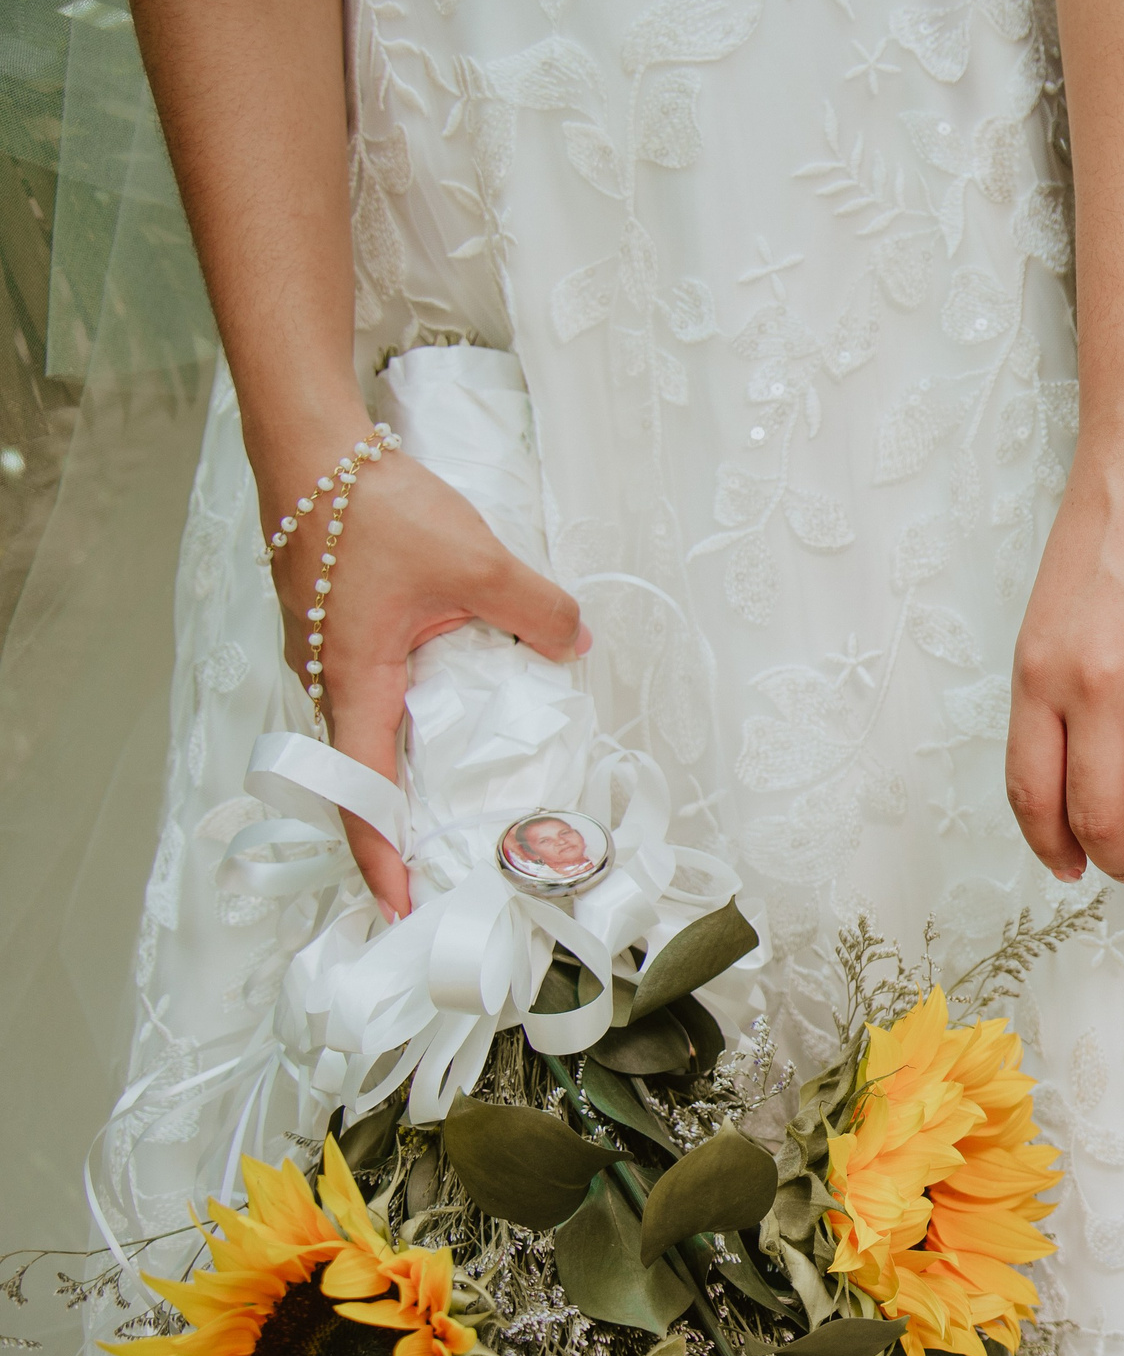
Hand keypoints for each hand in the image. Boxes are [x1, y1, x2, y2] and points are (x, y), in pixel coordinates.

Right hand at [265, 427, 584, 916]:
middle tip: (449, 878)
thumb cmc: (374, 506)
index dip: (385, 860)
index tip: (405, 910)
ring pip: (369, 738)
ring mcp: (329, 658)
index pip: (364, 795)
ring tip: (457, 818)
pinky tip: (454, 725)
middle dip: (402, 835)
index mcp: (354, 683)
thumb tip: (578, 644)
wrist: (313, 446)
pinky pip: (374, 698)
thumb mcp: (477, 561)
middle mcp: (331, 684)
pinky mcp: (338, 633)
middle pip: (362, 780)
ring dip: (406, 780)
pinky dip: (408, 728)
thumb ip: (536, 611)